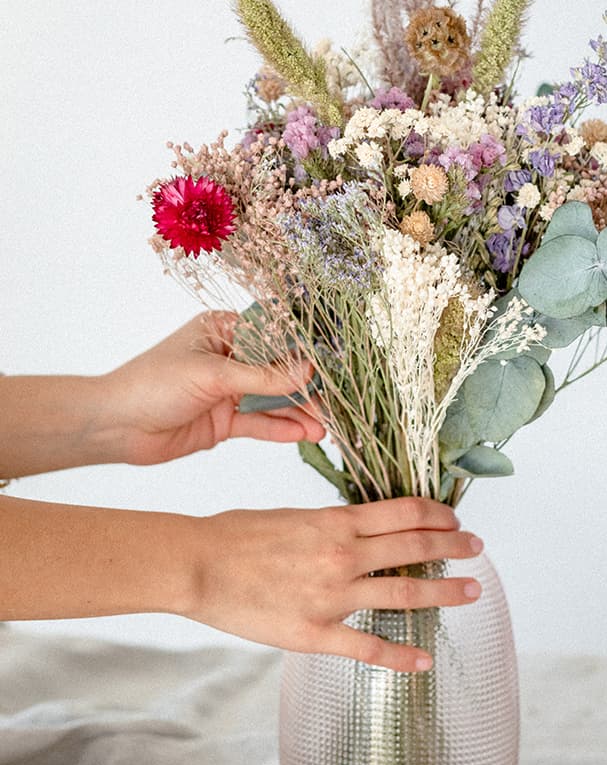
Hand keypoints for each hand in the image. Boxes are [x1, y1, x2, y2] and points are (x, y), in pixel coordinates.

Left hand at [100, 311, 324, 465]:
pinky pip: (260, 423)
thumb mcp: (213, 375)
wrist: (115, 426)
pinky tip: (304, 434)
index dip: (304, 352)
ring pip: (272, 401)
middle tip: (334, 404)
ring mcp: (228, 391)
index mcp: (223, 330)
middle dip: (306, 389)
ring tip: (325, 428)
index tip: (332, 367)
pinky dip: (282, 429)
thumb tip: (308, 371)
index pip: (274, 337)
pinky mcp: (225, 421)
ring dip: (298, 413)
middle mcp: (229, 358)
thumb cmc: (153, 384)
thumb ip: (263, 377)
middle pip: (278, 371)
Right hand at [186, 497, 483, 671]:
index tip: (454, 519)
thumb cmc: (237, 535)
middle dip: (453, 547)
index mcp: (337, 522)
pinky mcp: (315, 633)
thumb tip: (361, 529)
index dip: (437, 515)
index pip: (404, 513)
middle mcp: (344, 555)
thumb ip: (331, 525)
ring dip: (444, 593)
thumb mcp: (293, 516)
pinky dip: (402, 656)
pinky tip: (425, 660)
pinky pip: (369, 648)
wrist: (198, 564)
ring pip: (405, 595)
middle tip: (476, 550)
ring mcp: (333, 596)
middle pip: (416, 548)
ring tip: (471, 592)